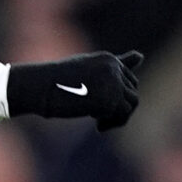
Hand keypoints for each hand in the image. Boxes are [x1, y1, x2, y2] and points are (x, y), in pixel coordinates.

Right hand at [4, 50, 142, 129]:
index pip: (128, 79)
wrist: (39, 87)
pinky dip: (112, 123)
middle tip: (97, 117)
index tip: (98, 105)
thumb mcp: (88, 70)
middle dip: (119, 106)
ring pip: (132, 103)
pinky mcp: (108, 100)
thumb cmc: (57, 80)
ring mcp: (112, 83)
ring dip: (118, 117)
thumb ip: (115, 65)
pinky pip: (122, 115)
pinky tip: (97, 126)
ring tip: (99, 122)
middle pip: (132, 91)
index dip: (117, 95)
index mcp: (108, 60)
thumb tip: (142, 55)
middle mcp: (113, 68)